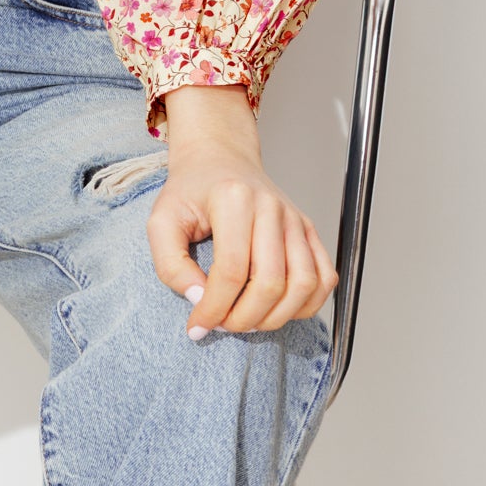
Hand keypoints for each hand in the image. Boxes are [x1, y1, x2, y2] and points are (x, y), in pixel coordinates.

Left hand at [146, 84, 337, 339]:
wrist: (218, 160)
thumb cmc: (190, 192)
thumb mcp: (162, 221)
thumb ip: (171, 264)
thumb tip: (199, 300)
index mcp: (233, 199)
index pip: (231, 270)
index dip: (214, 308)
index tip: (197, 326)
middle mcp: (271, 207)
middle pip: (270, 282)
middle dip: (244, 318)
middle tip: (222, 325)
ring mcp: (295, 218)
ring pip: (303, 284)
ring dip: (276, 317)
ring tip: (247, 321)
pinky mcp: (309, 230)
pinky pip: (324, 278)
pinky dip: (306, 305)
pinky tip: (277, 309)